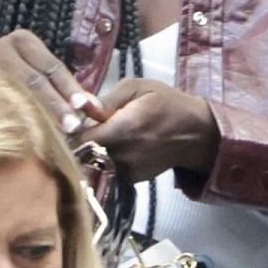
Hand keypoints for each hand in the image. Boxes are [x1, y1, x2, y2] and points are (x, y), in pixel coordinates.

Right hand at [0, 29, 108, 134]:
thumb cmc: (10, 75)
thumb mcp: (36, 71)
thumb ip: (61, 86)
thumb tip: (95, 108)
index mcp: (22, 40)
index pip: (52, 67)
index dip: (70, 88)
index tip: (85, 107)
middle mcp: (0, 48)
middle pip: (35, 80)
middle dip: (57, 105)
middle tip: (74, 125)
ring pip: (14, 93)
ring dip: (37, 115)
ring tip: (55, 133)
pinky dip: (14, 119)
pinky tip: (26, 134)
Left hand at [78, 79, 220, 182]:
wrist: (197, 133)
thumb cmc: (167, 104)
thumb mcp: (139, 88)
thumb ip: (107, 98)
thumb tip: (80, 107)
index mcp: (123, 128)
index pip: (78, 138)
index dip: (71, 131)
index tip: (73, 122)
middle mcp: (122, 154)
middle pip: (82, 153)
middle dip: (81, 141)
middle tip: (89, 128)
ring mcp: (126, 170)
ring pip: (93, 163)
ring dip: (93, 151)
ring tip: (107, 136)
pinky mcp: (130, 180)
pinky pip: (107, 169)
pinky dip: (107, 160)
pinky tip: (120, 147)